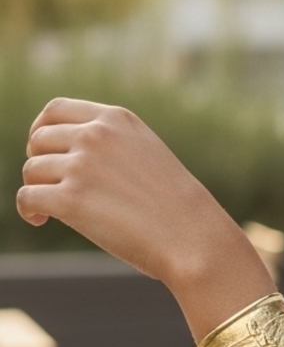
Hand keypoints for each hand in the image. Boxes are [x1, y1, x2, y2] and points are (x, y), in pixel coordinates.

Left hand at [18, 98, 243, 290]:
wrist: (194, 236)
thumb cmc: (174, 205)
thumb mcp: (147, 154)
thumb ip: (109, 144)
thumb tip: (61, 155)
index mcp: (117, 120)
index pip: (56, 110)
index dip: (41, 129)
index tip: (43, 150)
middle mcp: (96, 135)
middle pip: (39, 140)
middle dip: (40, 163)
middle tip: (51, 186)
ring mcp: (82, 166)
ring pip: (32, 171)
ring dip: (39, 189)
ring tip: (52, 210)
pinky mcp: (70, 199)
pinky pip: (27, 197)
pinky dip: (28, 210)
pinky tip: (41, 220)